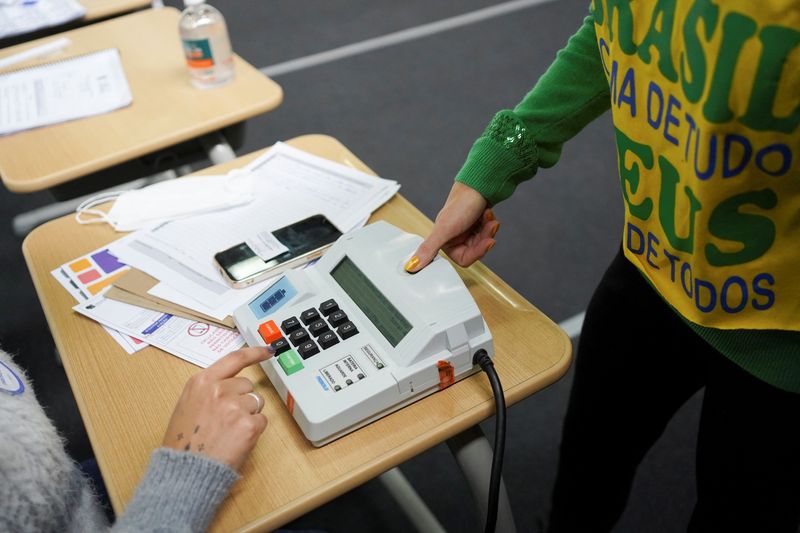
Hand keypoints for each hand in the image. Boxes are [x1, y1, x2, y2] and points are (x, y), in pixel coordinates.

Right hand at [162, 346, 273, 469]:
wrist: (185, 472)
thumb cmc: (183, 445)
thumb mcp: (186, 407)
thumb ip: (207, 391)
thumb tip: (228, 386)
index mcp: (201, 382)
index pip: (234, 359)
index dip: (255, 353)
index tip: (268, 350)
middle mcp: (219, 390)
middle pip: (247, 386)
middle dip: (242, 400)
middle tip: (226, 420)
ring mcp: (235, 406)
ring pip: (256, 403)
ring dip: (248, 415)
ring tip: (228, 432)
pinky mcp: (249, 424)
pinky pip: (262, 421)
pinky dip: (253, 431)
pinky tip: (236, 441)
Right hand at [405, 182, 499, 271]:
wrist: (479, 182)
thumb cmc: (462, 202)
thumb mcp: (444, 229)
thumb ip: (428, 249)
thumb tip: (411, 266)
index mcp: (445, 239)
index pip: (463, 259)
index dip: (477, 252)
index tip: (486, 244)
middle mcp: (455, 234)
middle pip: (476, 249)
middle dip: (484, 238)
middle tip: (489, 227)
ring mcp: (466, 227)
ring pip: (482, 240)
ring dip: (488, 229)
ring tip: (488, 217)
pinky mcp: (476, 220)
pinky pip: (486, 230)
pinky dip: (490, 221)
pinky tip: (488, 213)